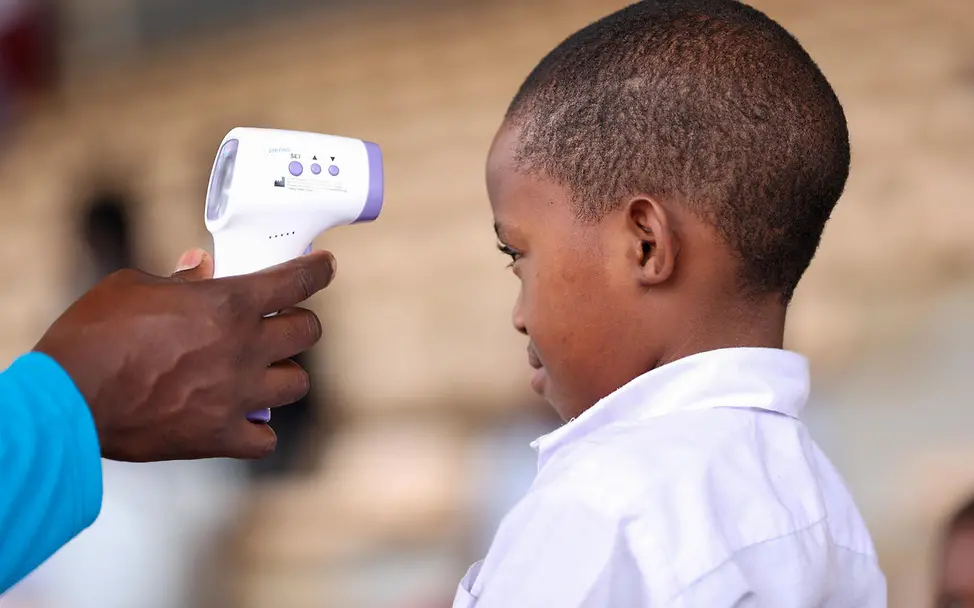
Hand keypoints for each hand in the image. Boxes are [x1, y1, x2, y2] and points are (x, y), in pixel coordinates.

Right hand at [33, 248, 336, 461]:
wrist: (68, 398)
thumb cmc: (95, 335)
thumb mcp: (134, 286)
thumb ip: (178, 278)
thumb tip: (199, 267)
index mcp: (229, 304)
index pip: (297, 281)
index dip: (318, 270)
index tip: (325, 267)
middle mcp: (244, 349)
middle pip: (308, 332)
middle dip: (298, 323)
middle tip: (280, 324)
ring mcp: (237, 396)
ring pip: (297, 384)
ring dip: (283, 375)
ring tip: (262, 373)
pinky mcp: (219, 437)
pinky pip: (265, 439)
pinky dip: (259, 431)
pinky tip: (244, 421)